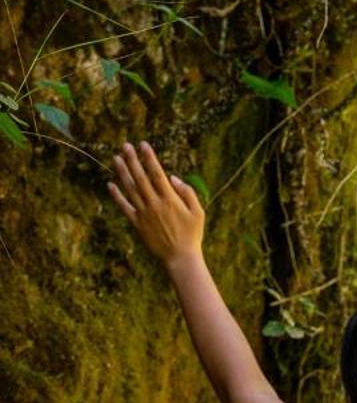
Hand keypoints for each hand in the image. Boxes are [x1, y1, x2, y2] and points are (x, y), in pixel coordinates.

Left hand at [108, 141, 205, 270]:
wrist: (180, 258)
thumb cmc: (192, 235)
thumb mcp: (198, 212)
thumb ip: (187, 193)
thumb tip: (172, 177)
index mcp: (169, 199)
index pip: (156, 173)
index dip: (149, 157)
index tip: (143, 144)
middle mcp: (154, 204)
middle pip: (140, 177)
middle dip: (132, 159)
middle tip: (125, 146)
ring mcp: (144, 213)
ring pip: (130, 189)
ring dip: (122, 172)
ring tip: (116, 158)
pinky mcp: (137, 224)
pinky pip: (124, 207)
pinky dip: (116, 195)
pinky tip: (110, 184)